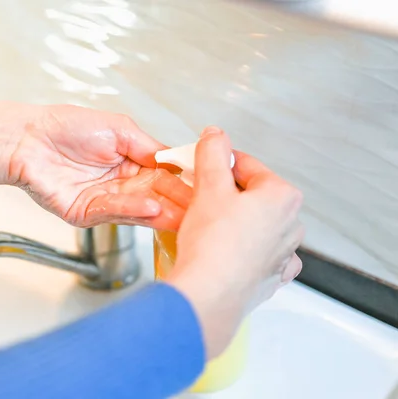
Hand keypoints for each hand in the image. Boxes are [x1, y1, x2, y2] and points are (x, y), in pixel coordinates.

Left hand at [0, 102, 191, 228]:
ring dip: (163, 211)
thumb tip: (177, 159)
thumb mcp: (119, 128)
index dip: (184, 181)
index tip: (206, 186)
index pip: (165, 176)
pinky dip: (134, 210)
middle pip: (156, 196)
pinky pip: (114, 212)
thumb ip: (148, 147)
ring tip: (185, 214)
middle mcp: (121, 185)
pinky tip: (153, 207)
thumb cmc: (66, 126)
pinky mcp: (87, 214)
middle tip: (204, 209)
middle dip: (179, 202)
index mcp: (131, 163)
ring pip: (139, 209)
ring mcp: (105, 201)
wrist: (28, 138)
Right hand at [166, 126, 303, 358]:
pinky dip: (242, 251)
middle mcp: (291, 225)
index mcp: (282, 196)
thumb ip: (213, 153)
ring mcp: (283, 255)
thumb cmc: (212, 243)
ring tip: (207, 227)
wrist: (208, 296)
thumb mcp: (209, 186)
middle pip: (254, 196)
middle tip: (199, 198)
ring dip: (235, 222)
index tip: (200, 167)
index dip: (219, 163)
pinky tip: (224, 252)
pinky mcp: (270, 278)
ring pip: (256, 226)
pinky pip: (258, 256)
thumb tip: (215, 134)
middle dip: (227, 194)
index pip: (247, 166)